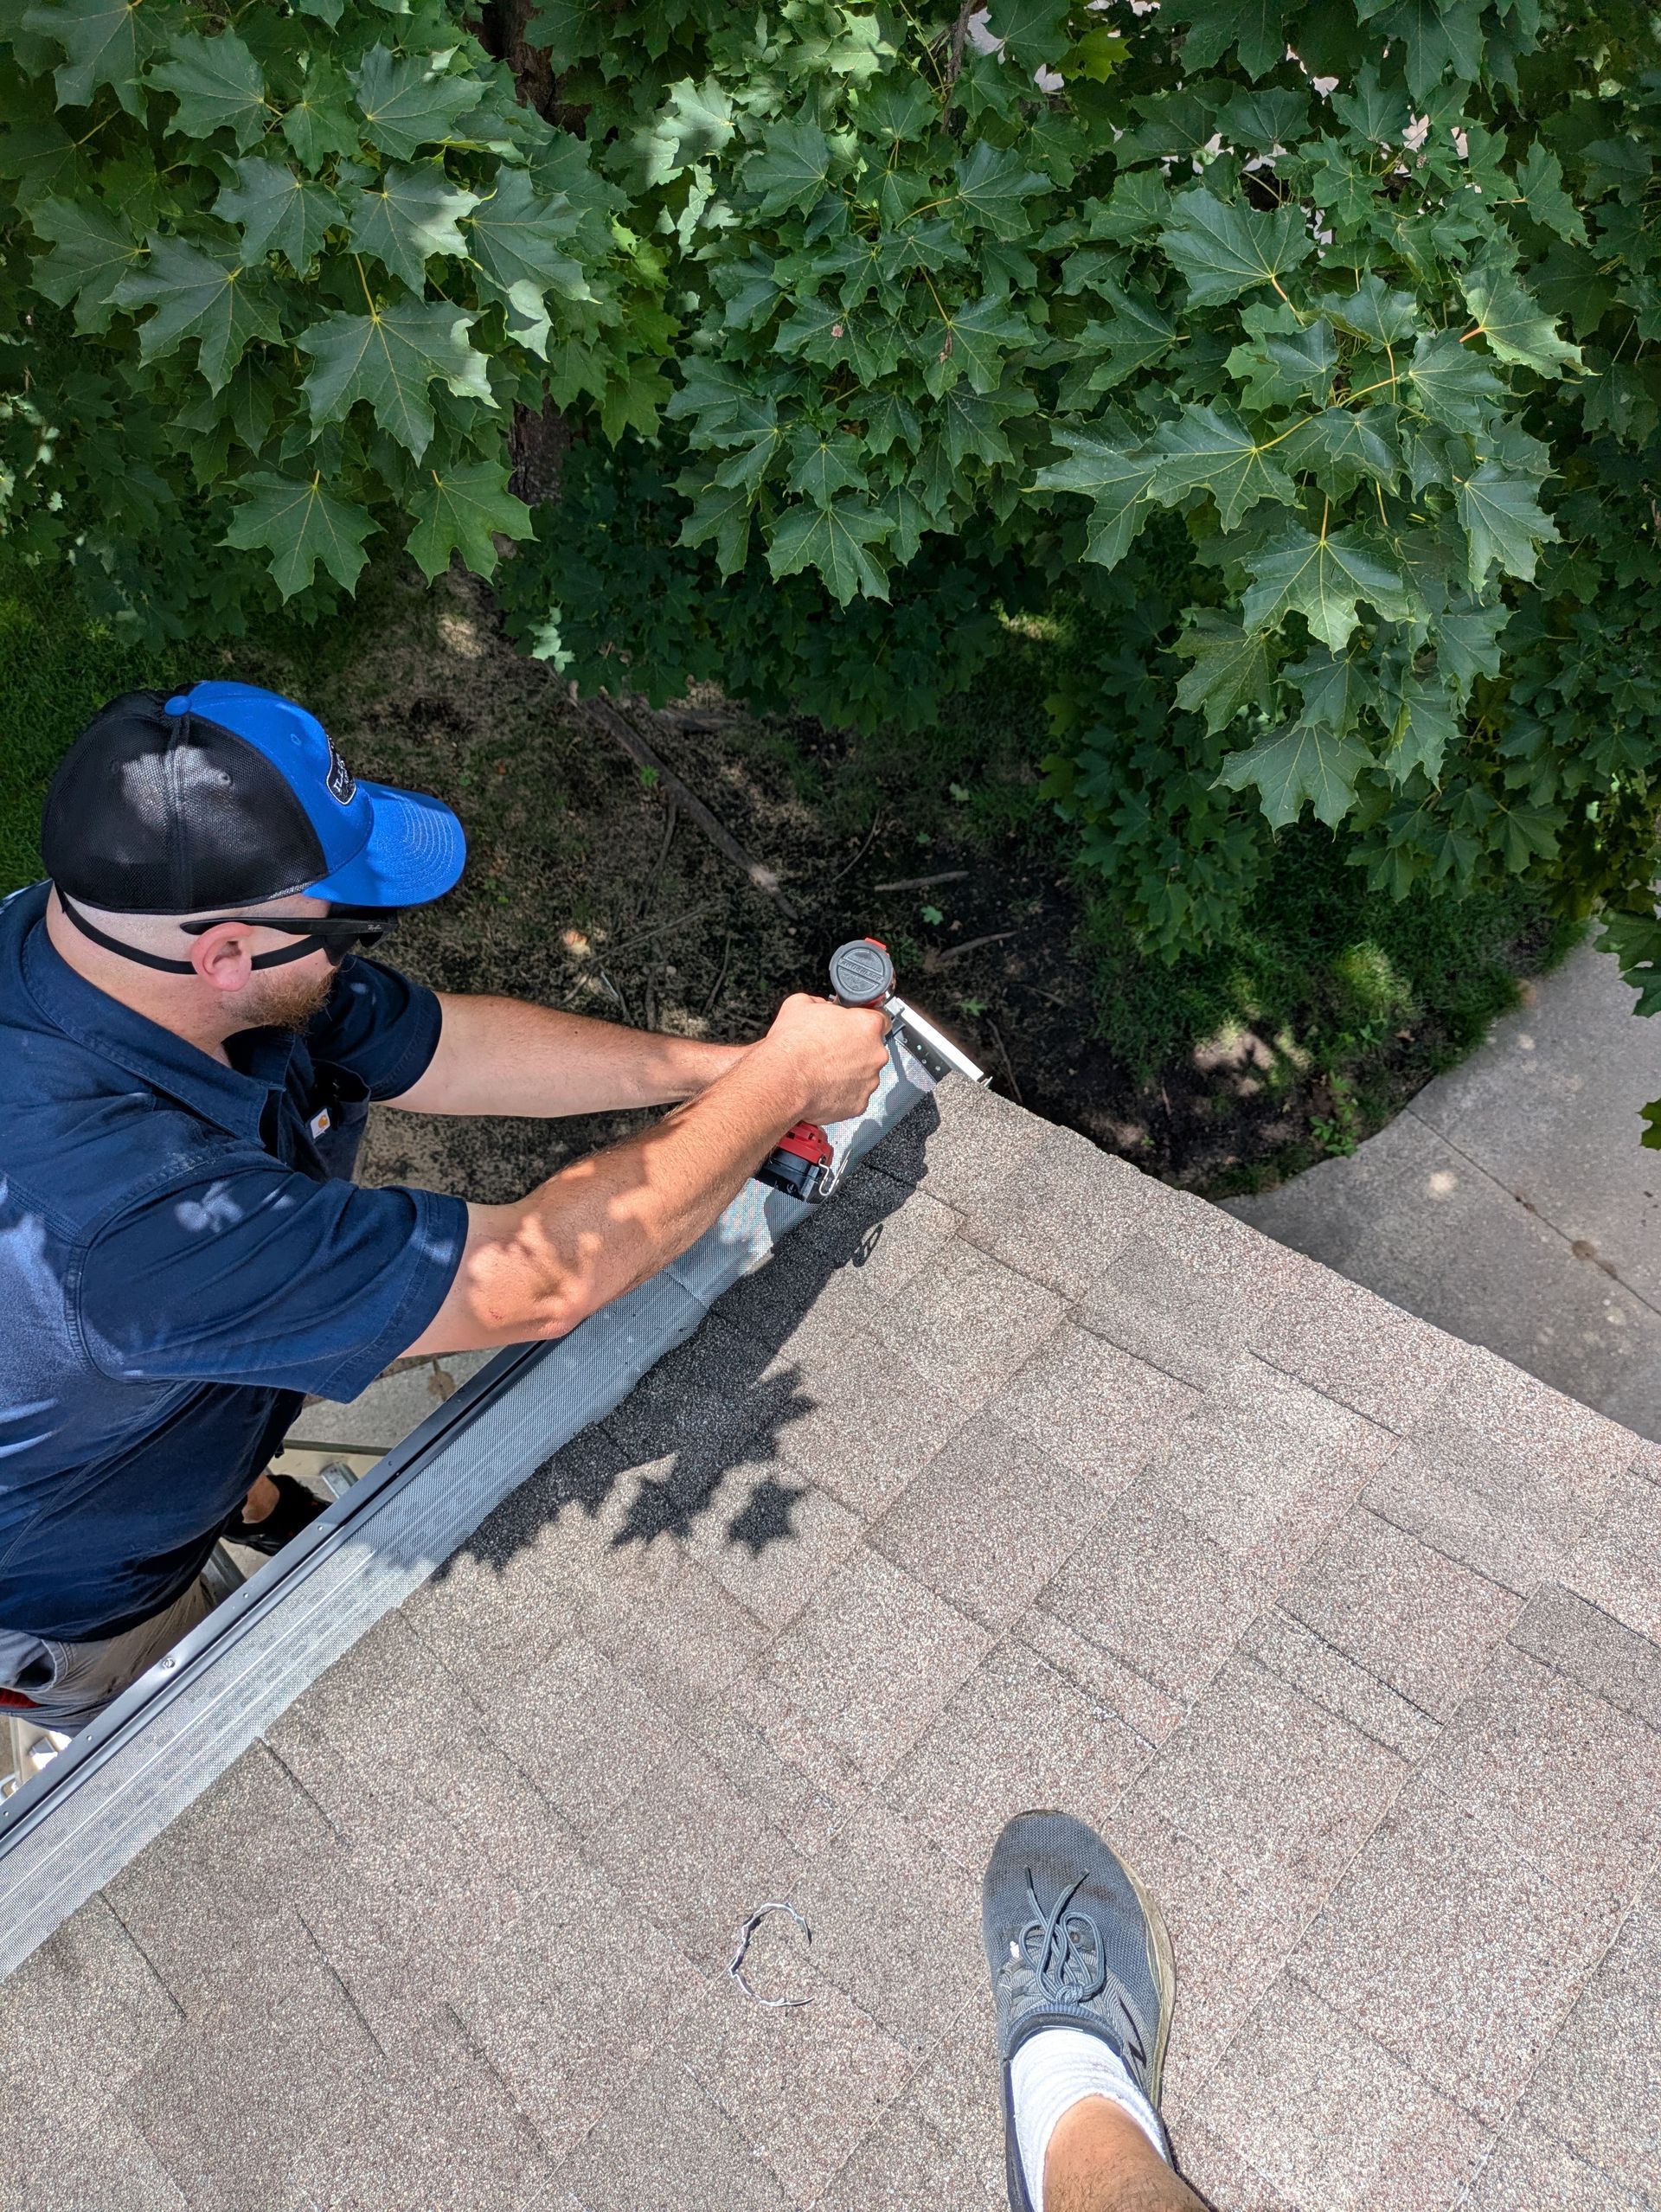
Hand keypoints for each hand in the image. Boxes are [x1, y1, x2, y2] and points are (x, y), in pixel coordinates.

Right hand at [760, 992, 890, 1124]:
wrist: (783, 1081)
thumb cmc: (792, 1046)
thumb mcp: (800, 1005)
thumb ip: (820, 1003)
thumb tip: (821, 1006)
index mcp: (866, 1025)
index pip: (881, 1017)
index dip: (864, 1021)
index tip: (854, 1026)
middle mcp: (874, 1054)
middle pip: (872, 1049)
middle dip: (854, 1049)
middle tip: (831, 1050)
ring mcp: (869, 1081)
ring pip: (864, 1074)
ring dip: (849, 1072)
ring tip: (823, 1071)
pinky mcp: (859, 1104)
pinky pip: (854, 1096)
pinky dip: (842, 1093)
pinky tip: (824, 1087)